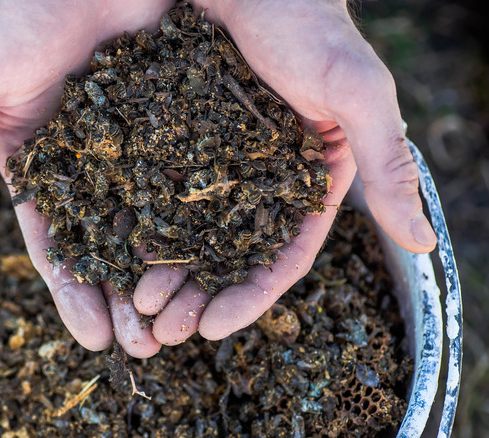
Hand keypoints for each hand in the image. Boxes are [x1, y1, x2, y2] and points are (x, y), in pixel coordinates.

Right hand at [0, 0, 175, 356]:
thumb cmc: (17, 10)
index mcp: (36, 162)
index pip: (52, 242)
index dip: (71, 292)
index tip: (91, 339)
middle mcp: (87, 161)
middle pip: (107, 244)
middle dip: (122, 299)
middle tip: (145, 349)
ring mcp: (135, 141)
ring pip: (151, 220)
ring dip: (163, 274)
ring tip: (182, 324)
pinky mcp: (178, 118)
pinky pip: (190, 176)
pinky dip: (200, 220)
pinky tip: (218, 263)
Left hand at [134, 0, 437, 343]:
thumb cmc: (308, 21)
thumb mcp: (355, 89)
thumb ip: (385, 162)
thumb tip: (423, 241)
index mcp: (307, 176)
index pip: (283, 252)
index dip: (251, 294)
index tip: (214, 327)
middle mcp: (257, 176)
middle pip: (226, 252)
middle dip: (196, 295)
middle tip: (162, 332)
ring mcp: (209, 158)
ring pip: (183, 228)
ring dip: (161, 271)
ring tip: (132, 307)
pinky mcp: (168, 135)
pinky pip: (149, 186)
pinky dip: (134, 221)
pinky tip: (111, 251)